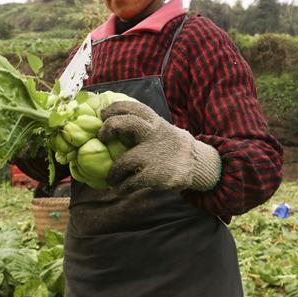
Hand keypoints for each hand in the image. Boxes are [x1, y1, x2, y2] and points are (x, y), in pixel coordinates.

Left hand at [98, 101, 220, 193]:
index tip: (102, 114)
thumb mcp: (160, 130)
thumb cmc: (170, 145)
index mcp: (154, 122)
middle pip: (125, 123)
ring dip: (113, 173)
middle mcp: (152, 134)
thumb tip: (113, 125)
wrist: (195, 163)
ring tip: (111, 179)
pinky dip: (122, 187)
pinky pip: (130, 182)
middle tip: (102, 138)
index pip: (132, 107)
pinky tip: (120, 189)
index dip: (114, 108)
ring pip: (123, 162)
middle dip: (109, 128)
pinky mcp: (153, 174)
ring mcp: (152, 155)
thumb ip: (142, 126)